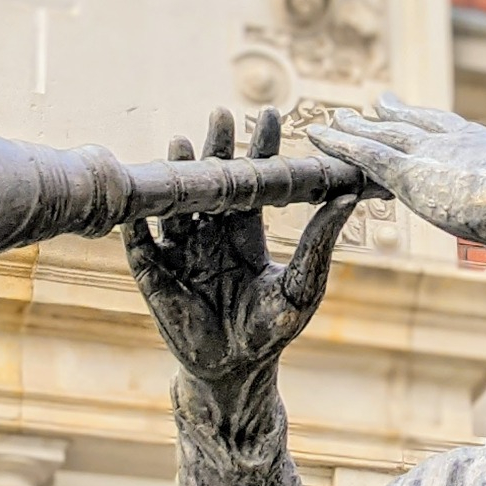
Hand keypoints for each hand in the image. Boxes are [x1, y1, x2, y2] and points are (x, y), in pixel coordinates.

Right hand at [123, 106, 355, 385]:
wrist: (236, 371)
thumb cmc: (273, 330)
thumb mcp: (304, 284)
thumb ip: (319, 242)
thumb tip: (348, 197)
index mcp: (246, 233)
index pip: (254, 182)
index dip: (260, 149)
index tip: (270, 115)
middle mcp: (211, 234)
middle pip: (213, 182)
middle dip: (217, 148)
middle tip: (222, 114)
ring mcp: (181, 252)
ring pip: (177, 204)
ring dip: (179, 174)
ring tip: (182, 143)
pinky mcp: (155, 275)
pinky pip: (141, 244)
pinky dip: (137, 223)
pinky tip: (138, 201)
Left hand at [306, 94, 485, 249]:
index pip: (448, 127)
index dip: (428, 119)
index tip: (416, 111)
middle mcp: (455, 141)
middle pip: (413, 123)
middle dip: (389, 115)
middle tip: (373, 104)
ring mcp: (431, 154)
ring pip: (382, 135)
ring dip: (352, 127)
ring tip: (330, 120)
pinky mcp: (410, 172)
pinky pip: (365, 152)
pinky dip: (339, 142)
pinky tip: (316, 134)